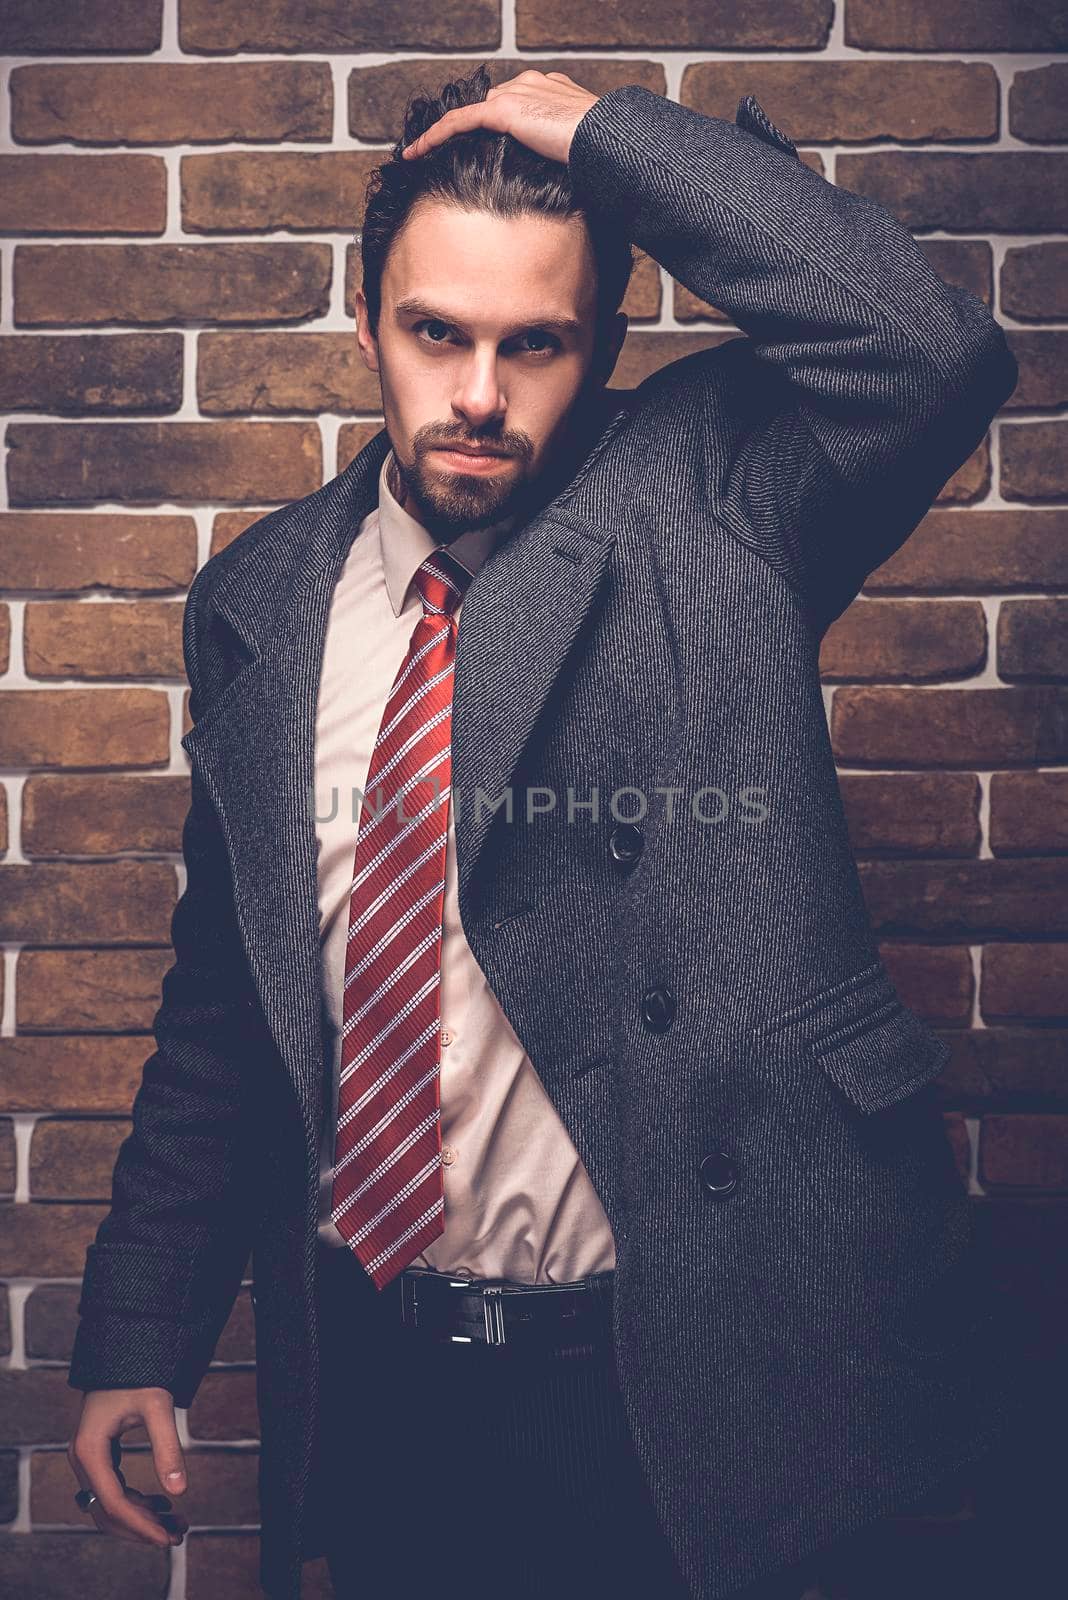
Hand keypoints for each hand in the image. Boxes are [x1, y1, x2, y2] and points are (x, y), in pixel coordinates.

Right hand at [67, 1387, 189, 1548]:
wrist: (125, 1350)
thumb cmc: (140, 1373)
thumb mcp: (158, 1408)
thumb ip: (168, 1447)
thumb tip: (181, 1491)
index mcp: (90, 1450)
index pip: (113, 1502)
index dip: (140, 1525)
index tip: (166, 1538)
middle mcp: (82, 1459)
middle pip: (107, 1510)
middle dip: (142, 1527)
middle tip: (178, 1535)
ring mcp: (87, 1458)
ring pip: (109, 1504)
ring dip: (140, 1517)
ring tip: (177, 1524)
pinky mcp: (98, 1455)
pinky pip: (112, 1490)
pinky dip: (136, 1502)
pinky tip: (162, 1504)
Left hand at [401, 70, 598, 166]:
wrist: (608, 139)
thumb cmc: (604, 152)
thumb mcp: (581, 151)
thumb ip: (563, 153)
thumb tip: (564, 179)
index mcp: (550, 91)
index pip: (512, 103)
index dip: (491, 124)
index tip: (475, 145)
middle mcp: (529, 84)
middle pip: (487, 105)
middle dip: (465, 128)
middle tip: (441, 152)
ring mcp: (516, 93)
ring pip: (468, 113)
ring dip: (442, 134)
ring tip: (419, 153)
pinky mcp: (504, 110)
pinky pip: (458, 122)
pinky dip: (433, 136)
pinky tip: (415, 152)